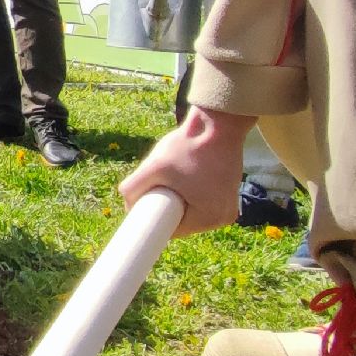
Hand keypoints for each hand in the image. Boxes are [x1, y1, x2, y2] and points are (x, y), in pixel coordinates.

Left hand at [119, 107, 254, 236]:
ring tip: (173, 178)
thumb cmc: (188, 145)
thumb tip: (127, 205)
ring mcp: (228, 207)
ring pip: (191, 211)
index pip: (172, 230)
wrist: (218, 124)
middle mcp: (223, 218)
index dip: (154, 219)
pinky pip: (202, 201)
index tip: (143, 206)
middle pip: (183, 221)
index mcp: (210, 218)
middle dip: (166, 206)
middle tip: (158, 184)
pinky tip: (185, 178)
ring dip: (179, 200)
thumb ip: (133, 186)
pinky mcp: (229, 195)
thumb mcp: (155, 166)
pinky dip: (190, 193)